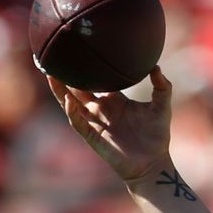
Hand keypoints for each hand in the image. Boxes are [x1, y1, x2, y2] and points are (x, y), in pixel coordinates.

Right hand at [46, 66, 175, 183]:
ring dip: (60, 91)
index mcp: (114, 100)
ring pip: (71, 104)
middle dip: (65, 75)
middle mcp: (100, 109)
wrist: (153, 162)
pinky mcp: (93, 137)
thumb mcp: (162, 107)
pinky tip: (68, 100)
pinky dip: (72, 112)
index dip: (86, 68)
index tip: (79, 49)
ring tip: (50, 74)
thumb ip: (162, 87)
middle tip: (53, 56)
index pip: (96, 80)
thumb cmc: (156, 136)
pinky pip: (78, 123)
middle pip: (77, 89)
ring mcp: (95, 123)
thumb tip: (156, 66)